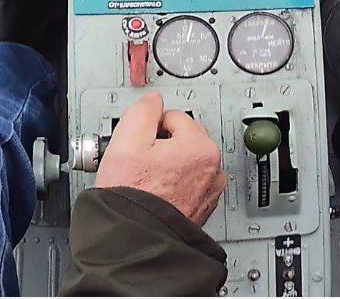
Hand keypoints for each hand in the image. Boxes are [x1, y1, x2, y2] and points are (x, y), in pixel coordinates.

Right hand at [95, 92, 225, 225]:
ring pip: (187, 162)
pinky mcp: (203, 208)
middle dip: (163, 144)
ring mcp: (210, 190)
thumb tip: (153, 101)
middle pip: (185, 137)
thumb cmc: (132, 195)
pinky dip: (175, 184)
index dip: (150, 126)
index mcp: (200, 147)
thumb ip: (142, 110)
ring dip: (169, 164)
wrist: (135, 240)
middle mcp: (213, 168)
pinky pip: (189, 184)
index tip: (138, 141)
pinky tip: (156, 191)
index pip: (174, 116)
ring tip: (146, 177)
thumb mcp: (126, 139)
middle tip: (140, 159)